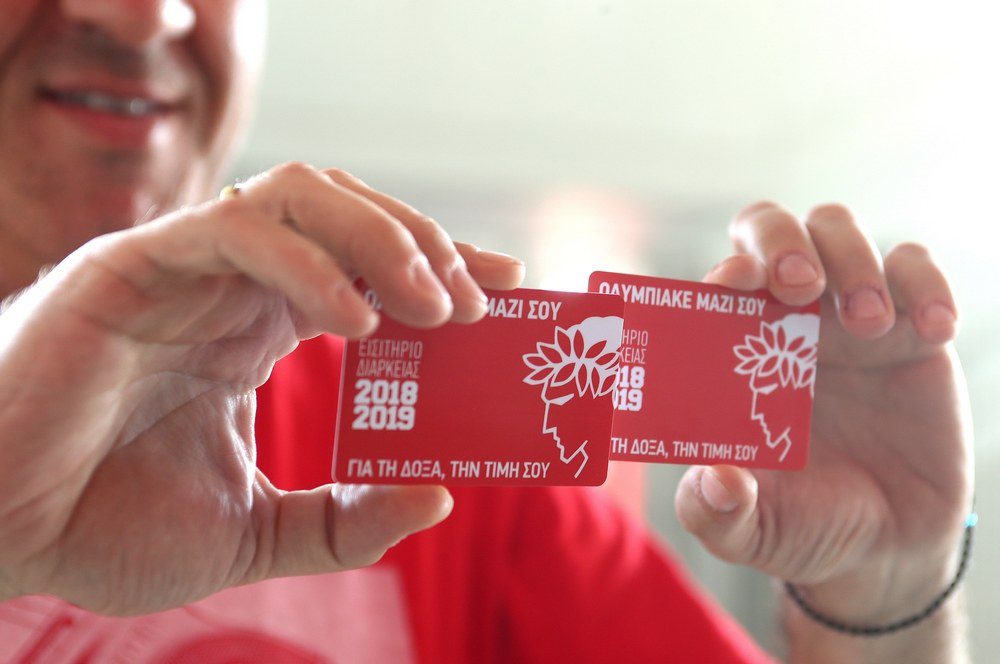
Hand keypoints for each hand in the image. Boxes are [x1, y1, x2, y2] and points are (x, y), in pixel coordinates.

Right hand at [0, 163, 523, 614]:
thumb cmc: (105, 527)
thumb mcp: (255, 536)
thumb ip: (344, 522)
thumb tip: (439, 497)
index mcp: (256, 328)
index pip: (365, 268)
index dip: (439, 266)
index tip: (506, 290)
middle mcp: (228, 286)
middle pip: (347, 213)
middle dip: (426, 245)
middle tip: (481, 300)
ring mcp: (182, 268)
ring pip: (301, 197)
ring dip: (383, 238)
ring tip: (437, 303)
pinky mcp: (133, 265)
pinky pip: (235, 230)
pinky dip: (307, 261)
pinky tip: (357, 319)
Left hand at [675, 202, 973, 622]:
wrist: (884, 546)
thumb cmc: (801, 523)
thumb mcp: (750, 531)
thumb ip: (717, 512)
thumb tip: (715, 481)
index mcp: (731, 353)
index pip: (716, 283)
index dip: (720, 273)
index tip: (732, 287)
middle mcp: (782, 320)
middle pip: (769, 229)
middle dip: (781, 240)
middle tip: (800, 285)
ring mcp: (845, 316)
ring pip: (837, 229)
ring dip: (852, 260)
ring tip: (869, 326)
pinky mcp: (908, 327)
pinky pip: (915, 266)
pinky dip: (925, 282)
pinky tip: (933, 329)